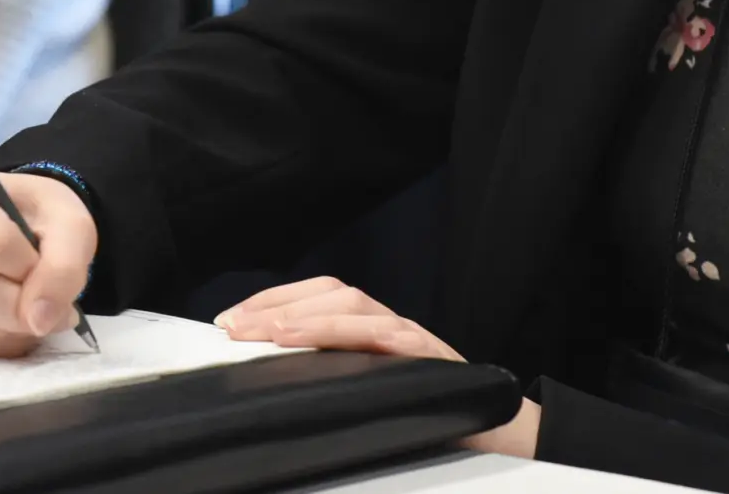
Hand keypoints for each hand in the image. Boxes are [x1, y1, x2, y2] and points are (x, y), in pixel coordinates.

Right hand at [0, 168, 96, 356]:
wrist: (12, 227)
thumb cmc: (33, 214)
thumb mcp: (68, 221)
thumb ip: (64, 264)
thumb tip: (40, 319)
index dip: (32, 265)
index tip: (43, 261)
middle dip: (23, 302)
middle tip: (46, 296)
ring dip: (11, 324)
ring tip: (26, 300)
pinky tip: (4, 316)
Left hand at [218, 276, 541, 456]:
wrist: (499, 439)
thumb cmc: (435, 421)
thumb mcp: (374, 396)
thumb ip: (337, 381)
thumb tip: (274, 386)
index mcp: (375, 332)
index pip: (320, 296)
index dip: (274, 300)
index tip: (229, 321)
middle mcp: (391, 325)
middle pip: (331, 289)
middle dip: (277, 301)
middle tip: (232, 325)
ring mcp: (410, 338)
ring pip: (353, 304)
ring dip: (302, 313)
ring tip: (261, 330)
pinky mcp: (427, 358)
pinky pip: (382, 334)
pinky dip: (338, 331)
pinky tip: (307, 340)